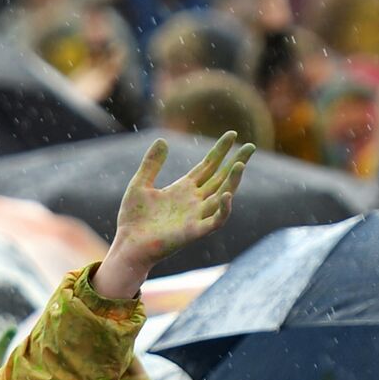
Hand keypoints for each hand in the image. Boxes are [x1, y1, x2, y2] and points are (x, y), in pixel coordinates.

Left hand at [96, 132, 252, 295]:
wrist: (127, 245)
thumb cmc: (132, 220)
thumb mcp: (139, 185)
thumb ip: (151, 164)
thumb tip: (162, 140)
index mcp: (183, 189)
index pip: (208, 166)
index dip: (220, 151)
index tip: (232, 134)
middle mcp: (194, 201)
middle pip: (221, 178)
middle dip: (236, 162)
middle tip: (251, 146)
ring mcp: (196, 216)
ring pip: (222, 196)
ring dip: (233, 181)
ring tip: (239, 164)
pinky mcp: (194, 232)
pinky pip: (216, 221)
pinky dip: (223, 209)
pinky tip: (227, 195)